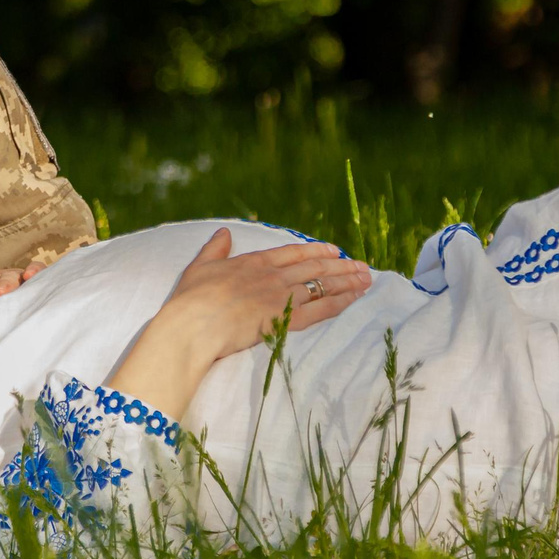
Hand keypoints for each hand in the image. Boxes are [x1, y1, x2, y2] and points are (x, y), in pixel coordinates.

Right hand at [104, 229, 373, 422]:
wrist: (193, 325)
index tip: (333, 250)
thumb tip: (223, 233)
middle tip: (361, 265)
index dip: (314, 251)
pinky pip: (320, 309)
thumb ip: (214, 249)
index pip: (291, 253)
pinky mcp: (285, 319)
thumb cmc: (190, 300)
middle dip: (340, 266)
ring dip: (347, 281)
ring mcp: (280, 296)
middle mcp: (272, 276)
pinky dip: (340, 302)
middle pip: (313, 268)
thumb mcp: (199, 267)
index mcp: (252, 263)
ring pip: (321, 286)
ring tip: (367, 278)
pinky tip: (355, 298)